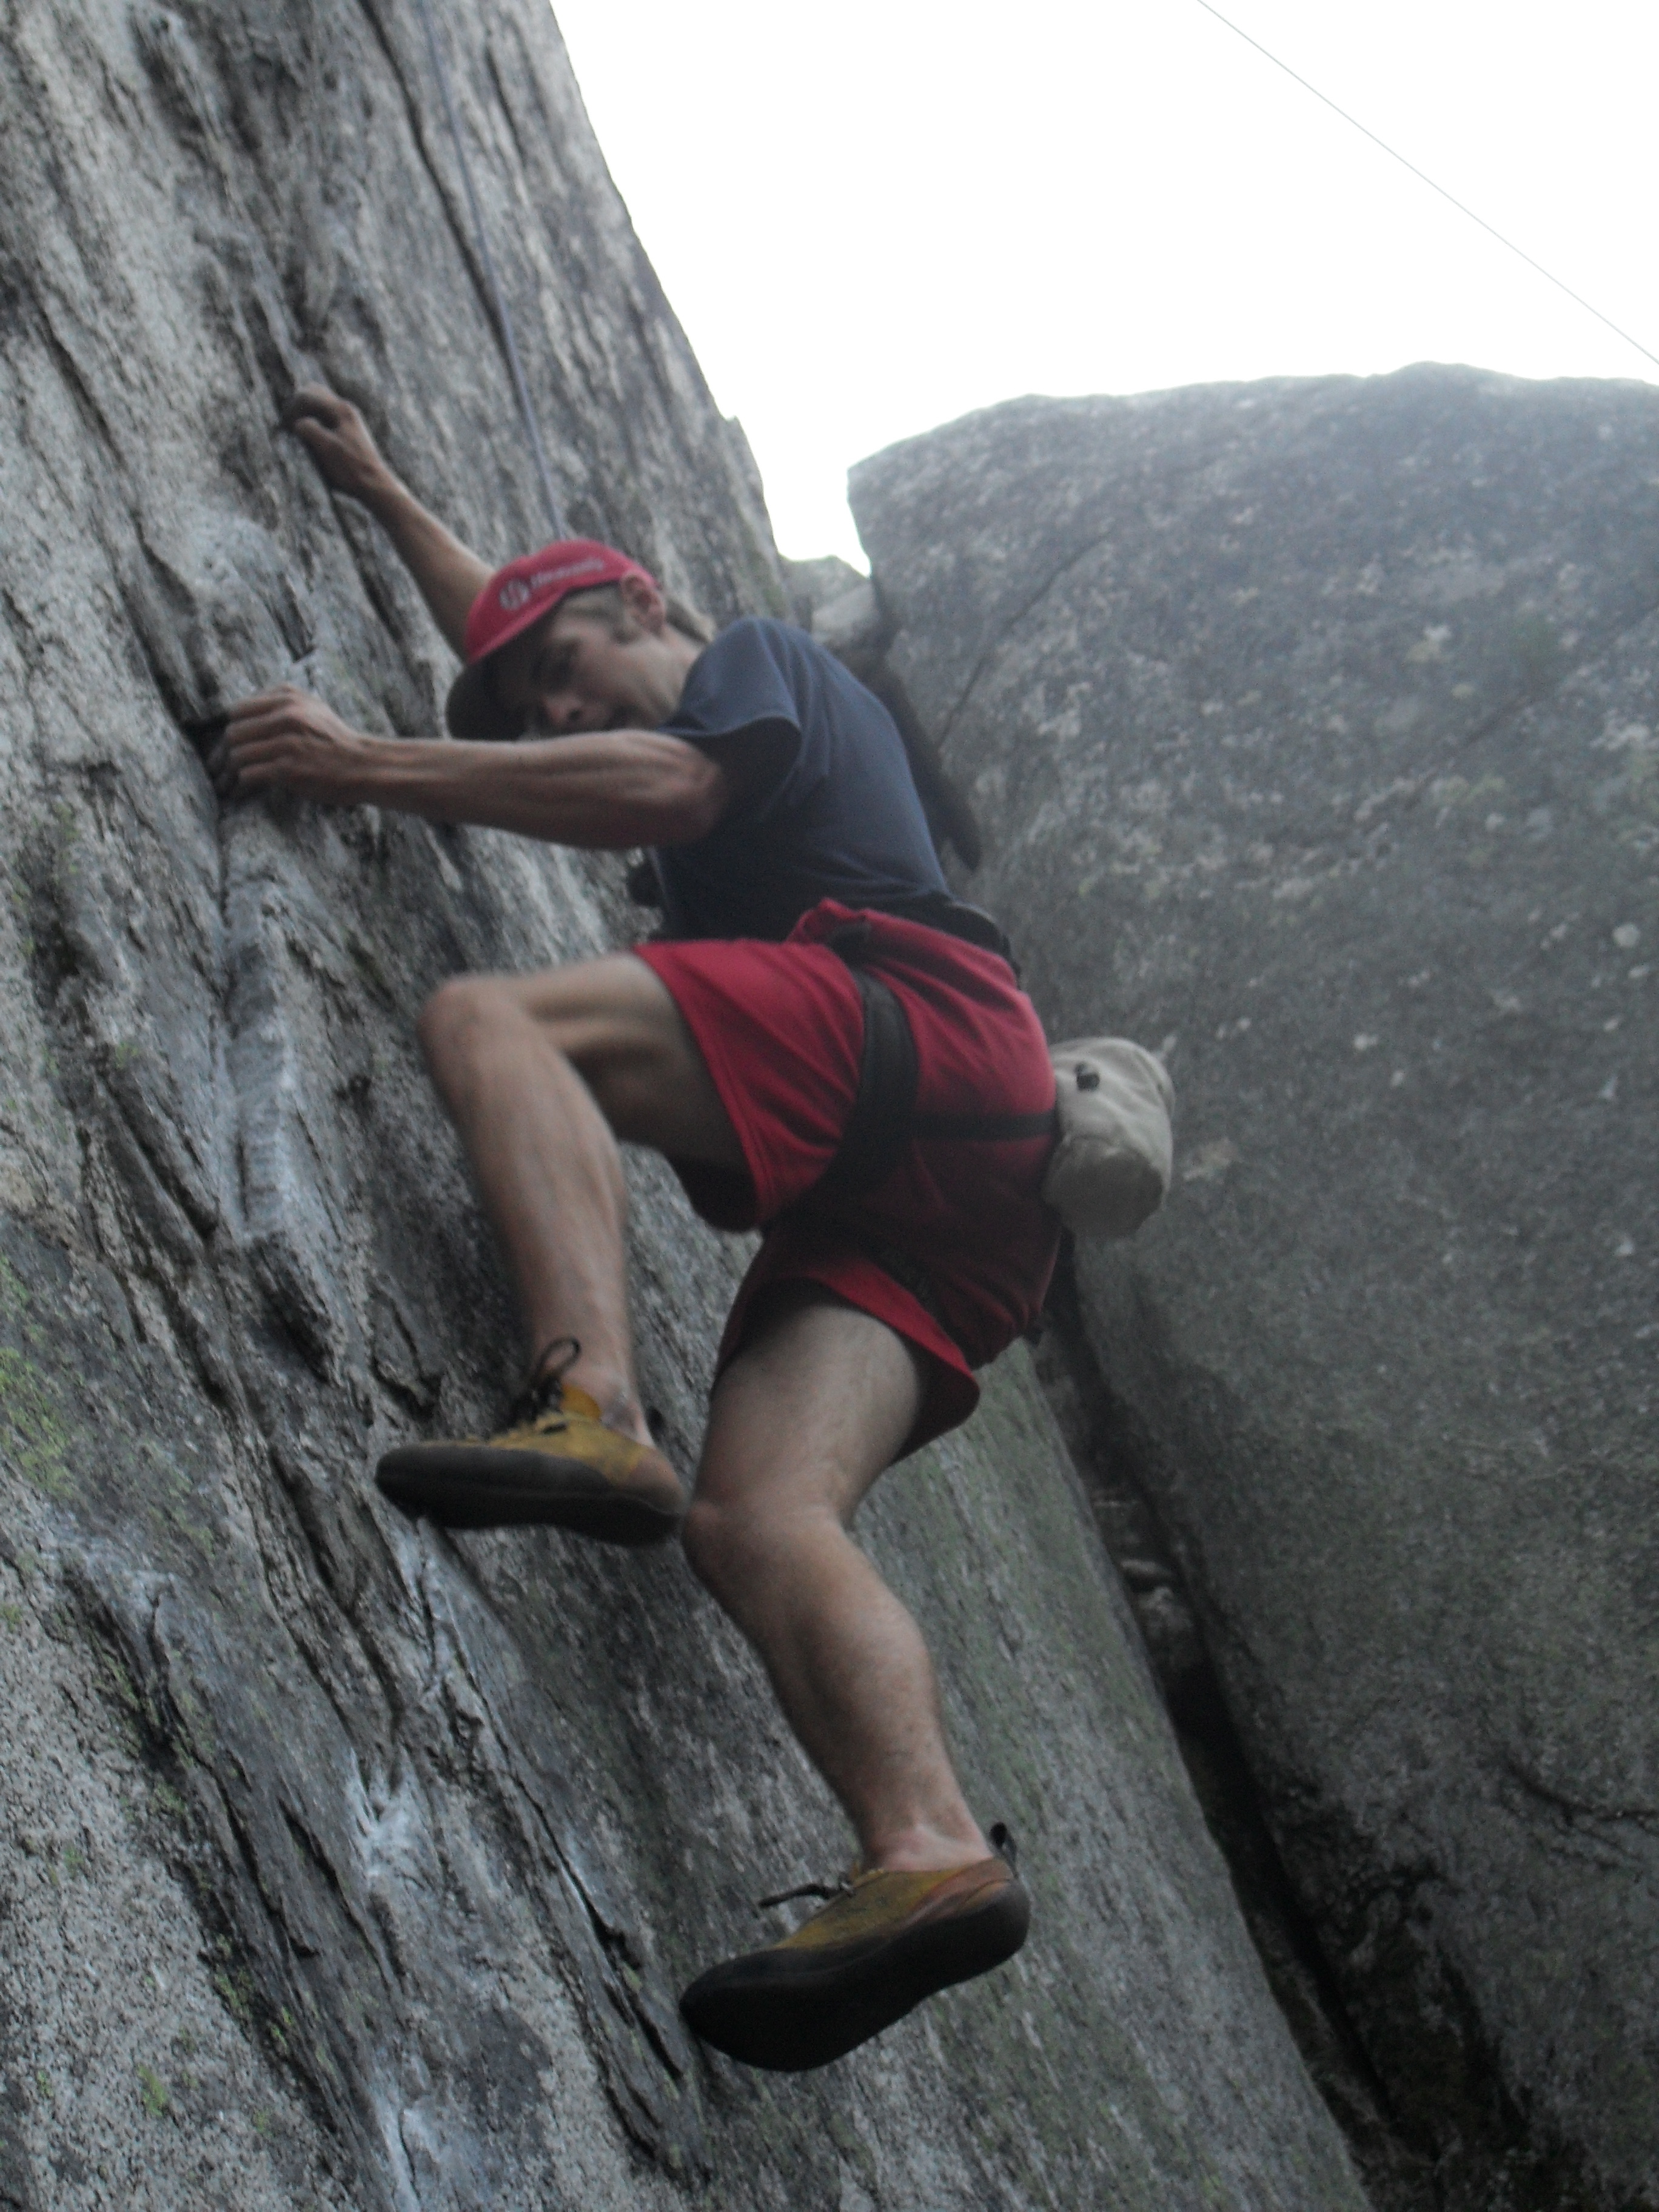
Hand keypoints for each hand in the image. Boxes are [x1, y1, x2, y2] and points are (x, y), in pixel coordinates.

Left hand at [210, 686, 367, 805]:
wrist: (365, 766)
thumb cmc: (338, 742)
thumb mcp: (313, 708)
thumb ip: (282, 703)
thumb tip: (244, 714)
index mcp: (287, 698)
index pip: (237, 710)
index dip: (229, 730)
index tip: (226, 747)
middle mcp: (285, 716)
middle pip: (233, 733)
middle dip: (220, 754)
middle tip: (216, 769)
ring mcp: (286, 742)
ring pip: (237, 755)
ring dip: (226, 774)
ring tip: (223, 786)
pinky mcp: (288, 768)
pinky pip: (248, 775)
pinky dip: (238, 786)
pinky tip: (237, 794)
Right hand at [278, 385, 392, 502]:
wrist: (375, 484)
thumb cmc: (351, 468)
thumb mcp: (326, 448)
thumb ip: (309, 429)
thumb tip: (297, 423)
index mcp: (341, 410)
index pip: (307, 394)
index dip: (292, 407)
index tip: (284, 425)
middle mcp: (346, 409)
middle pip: (314, 393)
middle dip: (298, 404)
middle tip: (288, 423)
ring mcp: (349, 419)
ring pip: (321, 404)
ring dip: (306, 412)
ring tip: (297, 430)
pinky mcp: (349, 430)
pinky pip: (327, 417)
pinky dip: (315, 421)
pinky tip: (311, 437)